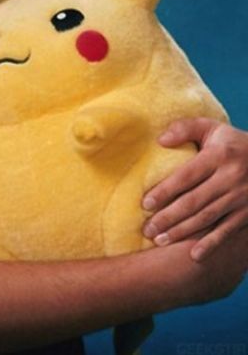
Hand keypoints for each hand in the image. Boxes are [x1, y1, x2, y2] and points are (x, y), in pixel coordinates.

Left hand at [142, 118, 247, 260]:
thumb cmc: (231, 143)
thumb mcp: (211, 127)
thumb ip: (185, 128)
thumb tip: (160, 140)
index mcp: (219, 156)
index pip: (187, 176)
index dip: (165, 191)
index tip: (145, 204)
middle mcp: (231, 178)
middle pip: (194, 201)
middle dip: (168, 217)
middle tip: (147, 229)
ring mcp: (241, 198)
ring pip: (207, 218)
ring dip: (182, 232)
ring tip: (160, 240)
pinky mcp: (247, 213)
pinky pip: (227, 231)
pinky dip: (211, 244)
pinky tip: (194, 256)